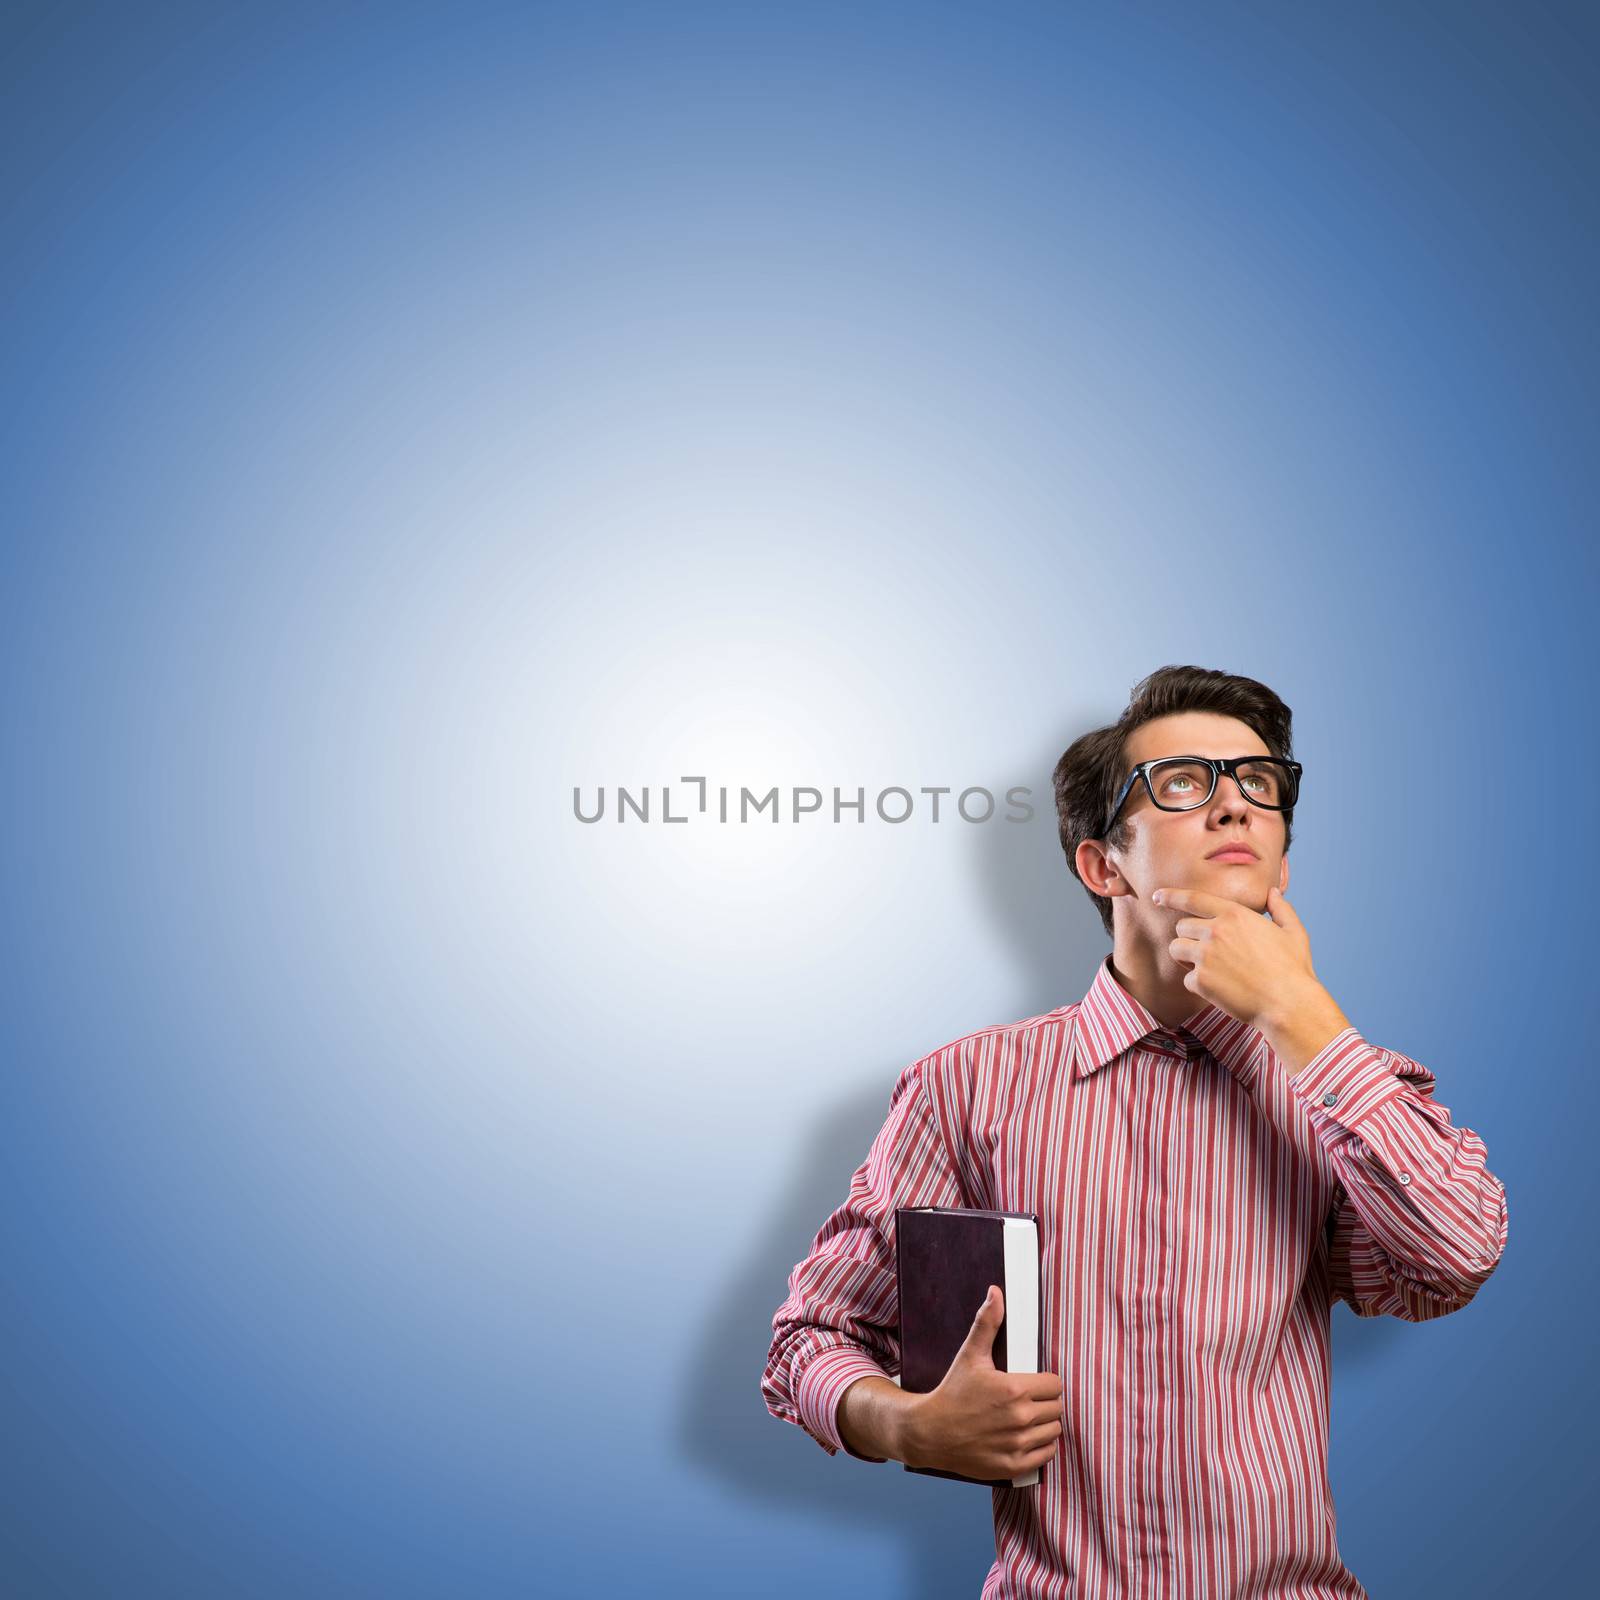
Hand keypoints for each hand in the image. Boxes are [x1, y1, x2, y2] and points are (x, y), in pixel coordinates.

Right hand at [902, 1285, 1062, 1481]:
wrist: (930, 1432)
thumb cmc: (952, 1391)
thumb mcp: (970, 1354)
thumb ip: (987, 1322)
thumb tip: (996, 1292)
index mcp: (1014, 1389)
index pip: (1055, 1384)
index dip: (1045, 1382)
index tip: (1031, 1383)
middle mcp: (1019, 1418)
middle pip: (1057, 1407)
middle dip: (1045, 1401)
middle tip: (1027, 1400)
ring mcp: (1017, 1445)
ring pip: (1054, 1430)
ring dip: (1044, 1424)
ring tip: (1026, 1418)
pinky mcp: (1013, 1466)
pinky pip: (1047, 1455)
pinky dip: (1040, 1446)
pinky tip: (1025, 1437)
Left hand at [1152, 883, 1321, 1029]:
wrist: (1288, 1005)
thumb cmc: (1294, 970)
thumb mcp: (1294, 933)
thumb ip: (1281, 909)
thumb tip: (1273, 892)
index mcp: (1235, 915)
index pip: (1192, 898)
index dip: (1171, 896)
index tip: (1157, 896)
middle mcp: (1216, 931)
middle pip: (1181, 927)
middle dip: (1189, 937)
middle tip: (1207, 951)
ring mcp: (1205, 956)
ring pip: (1175, 949)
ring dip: (1185, 957)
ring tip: (1207, 968)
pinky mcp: (1201, 981)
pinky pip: (1186, 979)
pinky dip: (1198, 985)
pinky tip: (1219, 989)